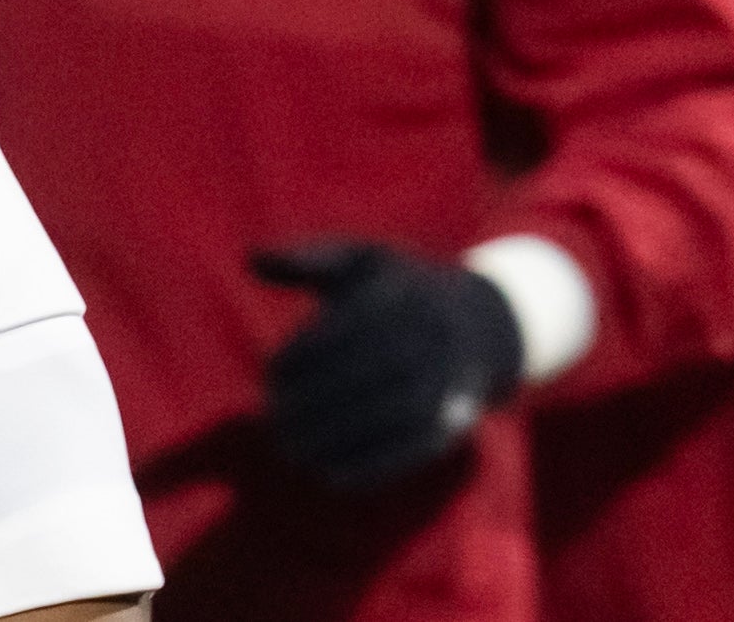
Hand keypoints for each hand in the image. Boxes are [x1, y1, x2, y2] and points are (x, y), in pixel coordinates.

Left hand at [250, 238, 524, 490]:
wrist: (483, 325)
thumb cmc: (397, 290)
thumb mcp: (359, 260)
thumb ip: (305, 259)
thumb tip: (250, 258)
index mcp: (406, 291)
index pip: (353, 326)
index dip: (307, 353)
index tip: (268, 372)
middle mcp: (435, 335)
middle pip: (373, 372)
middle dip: (318, 399)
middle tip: (271, 417)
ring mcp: (451, 380)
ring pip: (395, 414)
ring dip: (341, 437)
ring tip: (291, 451)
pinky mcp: (456, 421)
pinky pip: (416, 449)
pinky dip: (373, 467)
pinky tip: (330, 477)